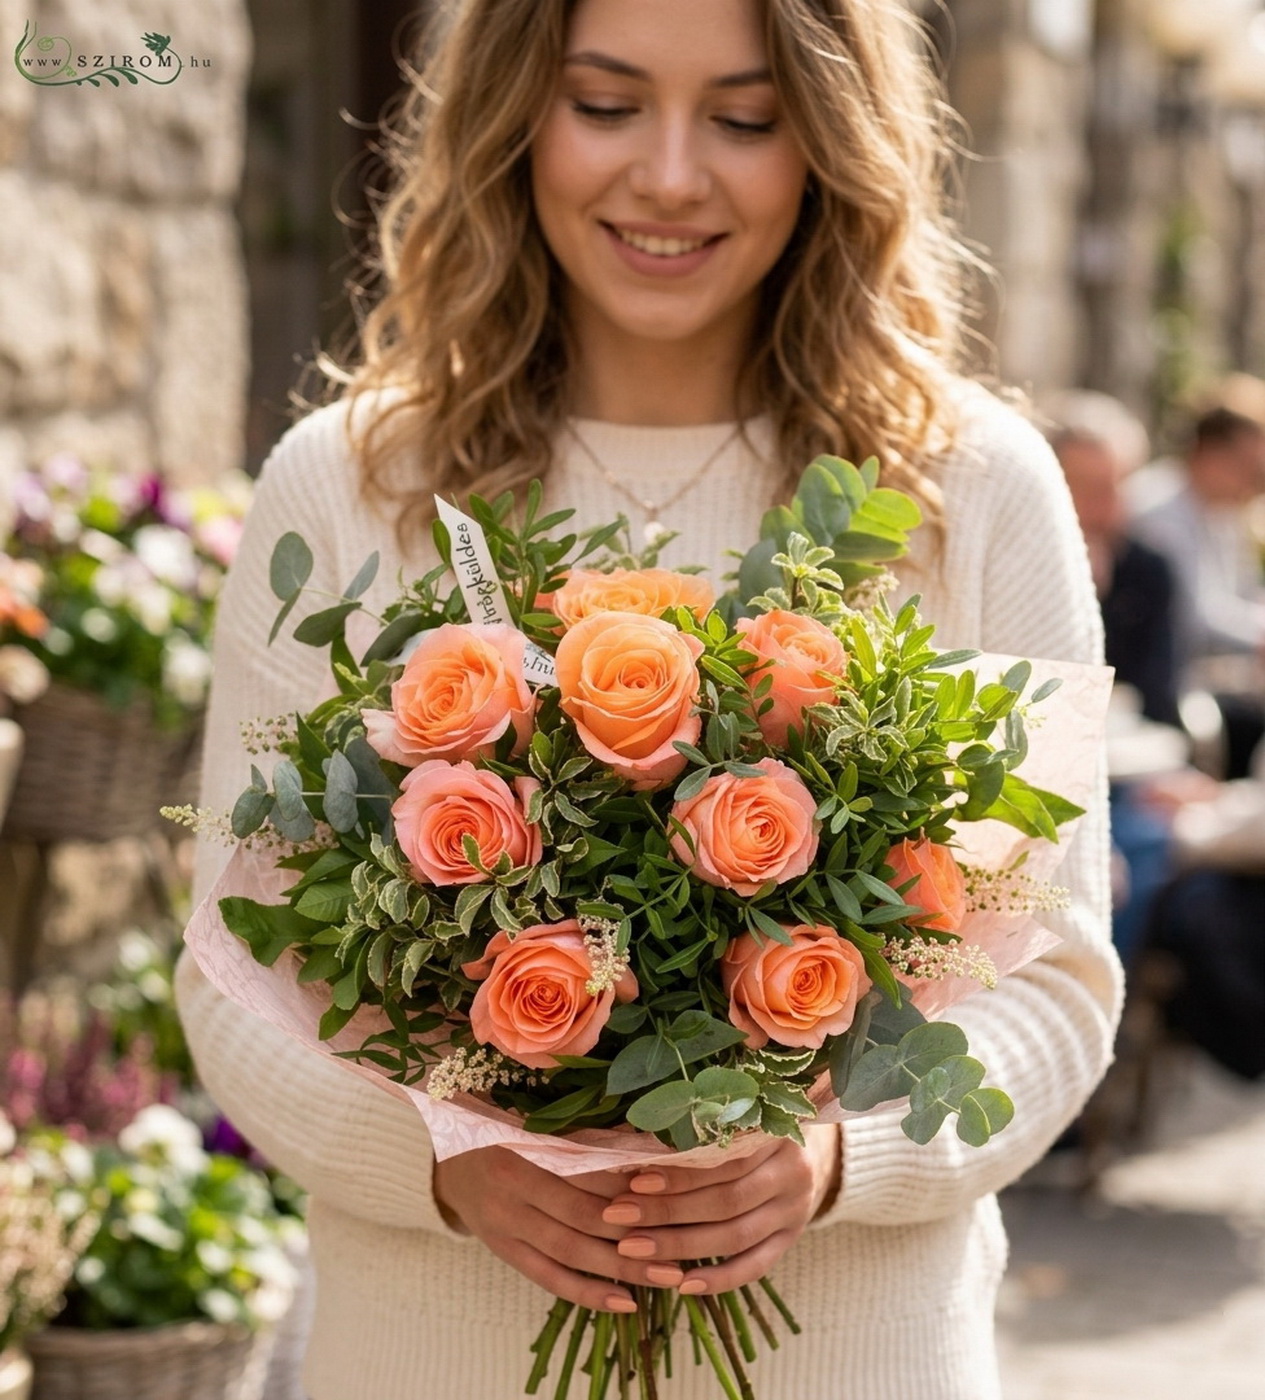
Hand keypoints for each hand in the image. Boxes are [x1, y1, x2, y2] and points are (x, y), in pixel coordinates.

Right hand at [432, 1147, 691, 1312]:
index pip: (589, 1172)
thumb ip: (586, 1134)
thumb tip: (648, 1145)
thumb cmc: (507, 1130)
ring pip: (571, 1252)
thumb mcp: (540, 1122)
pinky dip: (587, 1293)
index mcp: (527, 1146)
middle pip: (584, 1215)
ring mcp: (507, 1223)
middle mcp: (515, 1186)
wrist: (450, 1158)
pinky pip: (548, 1278)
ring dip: (622, 1268)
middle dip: (635, 1233)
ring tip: (666, 1276)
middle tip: (682, 1246)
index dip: (631, 1186)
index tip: (675, 1195)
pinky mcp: (504, 1250)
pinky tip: (623, 1302)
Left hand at [598, 1124, 840, 1296]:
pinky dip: (719, 1279)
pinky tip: (682, 1285)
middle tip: (618, 1217)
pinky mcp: (792, 1238)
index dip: (678, 1174)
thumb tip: (626, 1145)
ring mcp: (796, 1209)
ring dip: (682, 1246)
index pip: (722, 1159)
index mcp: (774, 1131)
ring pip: (736, 1236)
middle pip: (726, 1200)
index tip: (633, 1183)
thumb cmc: (748, 1125)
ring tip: (634, 1248)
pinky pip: (755, 1266)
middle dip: (668, 1212)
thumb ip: (689, 1129)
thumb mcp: (729, 1117)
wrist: (805, 1147)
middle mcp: (792, 1171)